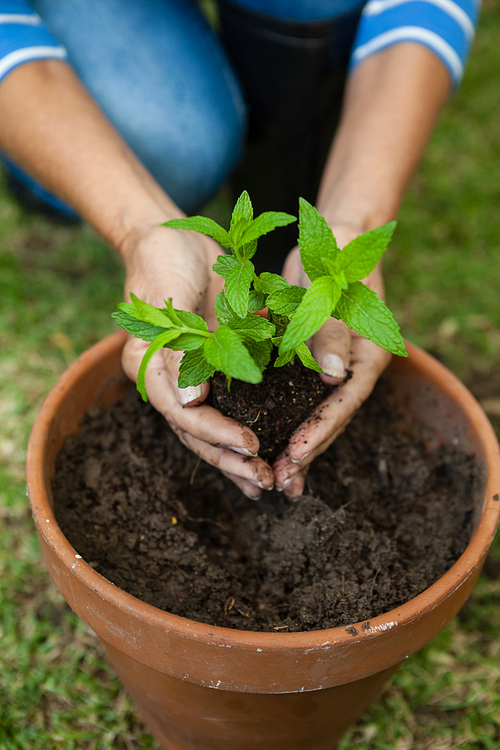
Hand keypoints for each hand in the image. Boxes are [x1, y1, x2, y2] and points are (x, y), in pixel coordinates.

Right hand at [119, 223, 274, 498]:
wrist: (174, 240)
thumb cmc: (162, 263)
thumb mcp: (164, 300)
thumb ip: (176, 350)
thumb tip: (188, 402)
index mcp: (149, 368)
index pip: (181, 413)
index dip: (214, 432)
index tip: (250, 445)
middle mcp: (169, 381)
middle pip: (197, 431)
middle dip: (230, 459)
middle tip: (264, 480)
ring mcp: (193, 377)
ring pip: (215, 426)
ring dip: (239, 456)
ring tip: (267, 481)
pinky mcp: (216, 367)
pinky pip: (233, 403)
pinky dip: (250, 425)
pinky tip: (270, 449)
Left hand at [273, 223, 391, 497]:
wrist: (333, 240)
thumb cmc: (337, 260)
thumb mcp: (335, 292)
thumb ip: (331, 332)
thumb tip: (334, 377)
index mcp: (365, 357)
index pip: (343, 403)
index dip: (320, 431)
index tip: (296, 454)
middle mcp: (349, 369)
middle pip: (329, 419)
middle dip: (305, 452)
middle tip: (280, 481)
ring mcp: (329, 369)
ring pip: (311, 414)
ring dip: (293, 445)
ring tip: (272, 477)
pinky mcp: (307, 363)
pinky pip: (295, 398)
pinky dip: (281, 419)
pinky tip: (263, 441)